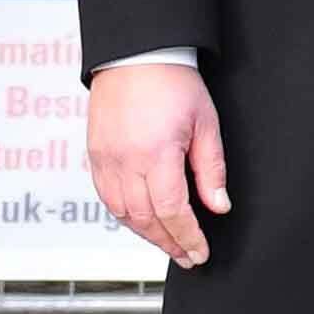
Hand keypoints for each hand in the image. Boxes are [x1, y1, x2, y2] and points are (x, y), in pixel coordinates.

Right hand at [86, 60, 225, 267]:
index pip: (172, 211)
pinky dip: (125, 217)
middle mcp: (125, 163)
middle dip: (169, 243)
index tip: (200, 253)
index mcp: (156, 154)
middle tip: (188, 257)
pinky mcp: (94, 157)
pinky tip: (143, 222)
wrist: (135, 56)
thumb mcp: (206, 123)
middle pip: (145, 219)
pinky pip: (107, 198)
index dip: (187, 237)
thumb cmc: (175, 84)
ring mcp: (105, 161)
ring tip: (170, 245)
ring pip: (122, 213)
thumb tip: (219, 207)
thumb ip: (211, 169)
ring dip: (146, 234)